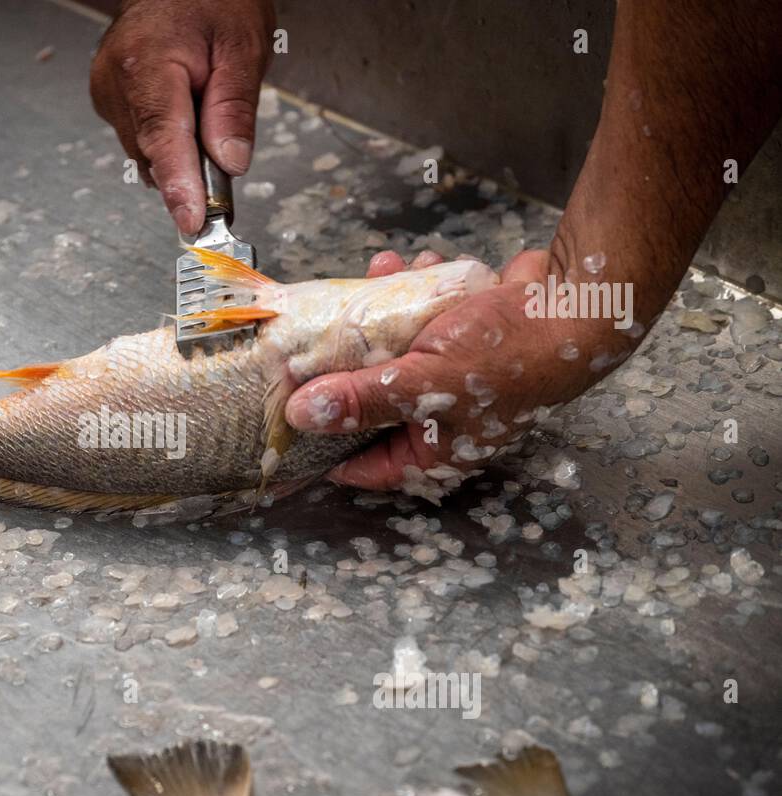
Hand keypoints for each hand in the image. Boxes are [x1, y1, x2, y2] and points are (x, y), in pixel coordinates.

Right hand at [90, 0, 274, 234]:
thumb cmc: (211, 0)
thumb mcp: (243, 46)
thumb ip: (234, 108)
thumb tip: (231, 163)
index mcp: (146, 62)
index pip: (162, 138)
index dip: (179, 185)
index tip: (192, 220)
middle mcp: (116, 81)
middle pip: (155, 153)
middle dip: (193, 169)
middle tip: (228, 156)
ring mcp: (107, 93)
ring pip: (148, 152)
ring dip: (181, 153)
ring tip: (206, 109)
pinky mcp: (109, 102)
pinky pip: (141, 140)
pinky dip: (168, 141)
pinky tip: (185, 113)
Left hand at [284, 249, 630, 496]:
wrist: (578, 302)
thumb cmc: (511, 354)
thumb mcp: (424, 381)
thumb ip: (363, 400)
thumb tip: (302, 416)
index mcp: (434, 452)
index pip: (363, 466)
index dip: (322, 445)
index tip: (283, 418)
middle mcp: (439, 422)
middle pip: (369, 403)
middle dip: (344, 364)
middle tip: (315, 337)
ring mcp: (450, 380)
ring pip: (391, 354)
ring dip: (378, 315)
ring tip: (374, 278)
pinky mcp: (462, 339)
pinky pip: (419, 321)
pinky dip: (410, 293)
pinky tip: (409, 264)